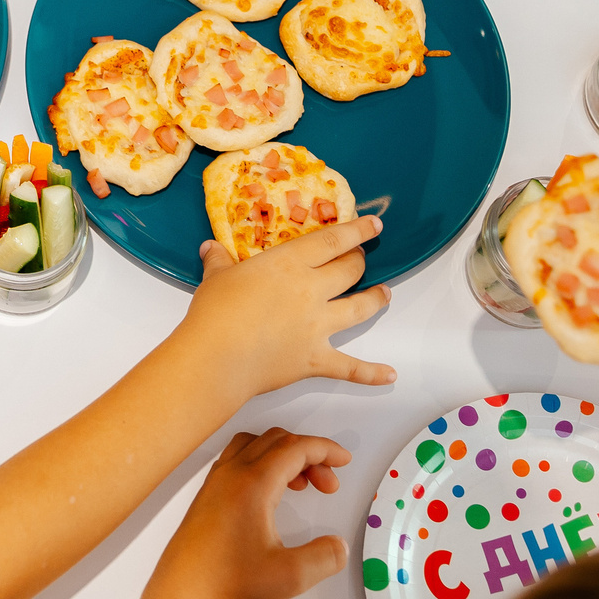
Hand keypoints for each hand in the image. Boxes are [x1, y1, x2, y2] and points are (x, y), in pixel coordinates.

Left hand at [151, 429, 354, 598]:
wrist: (184, 597)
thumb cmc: (224, 582)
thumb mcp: (292, 575)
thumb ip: (325, 557)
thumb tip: (337, 547)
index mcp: (252, 483)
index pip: (296, 448)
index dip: (325, 449)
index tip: (342, 458)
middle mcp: (230, 476)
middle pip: (276, 441)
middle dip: (309, 455)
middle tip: (327, 481)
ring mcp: (214, 485)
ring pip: (254, 446)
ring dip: (283, 456)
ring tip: (300, 484)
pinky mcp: (206, 498)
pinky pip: (237, 461)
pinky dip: (261, 464)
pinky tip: (269, 494)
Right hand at [181, 218, 394, 398]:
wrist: (217, 357)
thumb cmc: (215, 312)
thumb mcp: (216, 278)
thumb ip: (218, 260)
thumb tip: (210, 247)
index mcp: (289, 264)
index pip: (332, 241)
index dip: (357, 231)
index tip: (373, 224)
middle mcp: (311, 291)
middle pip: (350, 271)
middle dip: (360, 262)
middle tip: (361, 259)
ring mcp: (318, 326)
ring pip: (360, 308)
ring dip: (376, 299)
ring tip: (385, 294)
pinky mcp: (316, 358)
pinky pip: (351, 367)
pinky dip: (372, 372)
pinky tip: (389, 374)